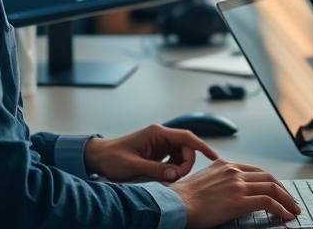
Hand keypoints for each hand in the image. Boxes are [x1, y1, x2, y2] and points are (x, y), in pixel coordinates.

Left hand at [84, 124, 217, 182]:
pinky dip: (174, 169)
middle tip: (176, 178)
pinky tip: (166, 176)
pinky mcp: (157, 153)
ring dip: (180, 167)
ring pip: (181, 155)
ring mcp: (160, 144)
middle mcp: (161, 136)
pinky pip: (173, 160)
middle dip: (186, 164)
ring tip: (169, 179)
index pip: (187, 137)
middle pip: (186, 148)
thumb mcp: (133, 166)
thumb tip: (176, 175)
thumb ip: (155, 170)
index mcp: (157, 133)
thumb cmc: (112, 158)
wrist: (98, 157)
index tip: (214, 157)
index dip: (202, 147)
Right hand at [170, 159, 300, 228]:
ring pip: (272, 187)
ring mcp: (237, 184)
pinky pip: (268, 201)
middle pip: (268, 176)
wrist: (174, 203)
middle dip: (283, 189)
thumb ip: (218, 182)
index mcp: (225, 165)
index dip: (270, 181)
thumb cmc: (182, 197)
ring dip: (287, 200)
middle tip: (291, 200)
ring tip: (293, 209)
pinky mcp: (239, 200)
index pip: (256, 170)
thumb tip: (225, 194)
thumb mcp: (202, 181)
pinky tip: (285, 215)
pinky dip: (281, 208)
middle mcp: (234, 171)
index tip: (277, 190)